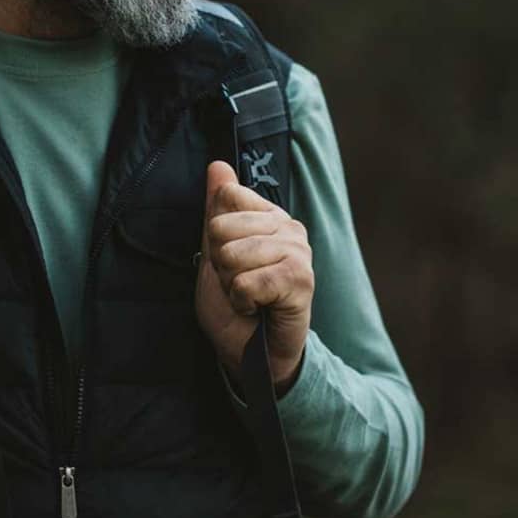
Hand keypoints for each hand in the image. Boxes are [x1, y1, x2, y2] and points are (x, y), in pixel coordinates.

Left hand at [194, 160, 312, 391]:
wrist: (253, 353)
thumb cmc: (236, 305)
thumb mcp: (215, 254)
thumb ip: (217, 210)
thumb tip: (217, 164)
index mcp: (269, 215)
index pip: (227, 196)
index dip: (215, 234)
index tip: (229, 260)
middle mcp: (289, 226)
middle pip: (223, 225)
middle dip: (221, 263)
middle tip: (239, 282)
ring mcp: (299, 251)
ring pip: (234, 255)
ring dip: (232, 285)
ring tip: (249, 296)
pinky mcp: (301, 279)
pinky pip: (248, 282)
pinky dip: (243, 301)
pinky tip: (257, 307)